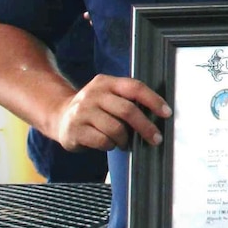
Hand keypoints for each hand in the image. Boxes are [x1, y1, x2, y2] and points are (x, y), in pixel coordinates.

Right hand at [52, 75, 168, 150]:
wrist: (59, 115)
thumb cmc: (95, 108)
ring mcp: (82, 111)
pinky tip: (109, 143)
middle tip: (155, 138)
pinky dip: (111, 145)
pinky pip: (102, 140)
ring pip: (115, 128)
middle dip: (146, 127)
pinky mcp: (74, 129)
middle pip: (127, 110)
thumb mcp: (109, 96)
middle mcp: (93, 94)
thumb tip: (159, 115)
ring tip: (125, 141)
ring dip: (125, 139)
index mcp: (106, 82)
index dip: (153, 100)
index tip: (167, 113)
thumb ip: (128, 99)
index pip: (135, 87)